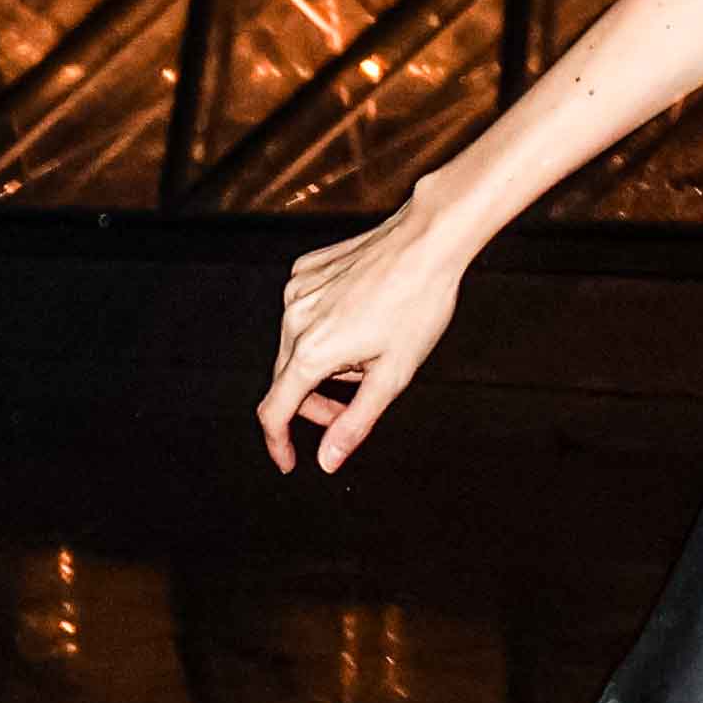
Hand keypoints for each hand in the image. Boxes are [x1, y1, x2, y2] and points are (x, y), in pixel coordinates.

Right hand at [259, 203, 470, 473]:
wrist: (428, 241)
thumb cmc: (419, 305)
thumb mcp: (393, 375)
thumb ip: (355, 423)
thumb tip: (327, 460)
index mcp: (311, 352)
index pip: (274, 411)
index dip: (278, 443)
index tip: (289, 461)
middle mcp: (293, 319)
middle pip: (286, 380)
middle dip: (314, 403)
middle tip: (349, 410)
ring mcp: (296, 290)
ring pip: (295, 346)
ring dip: (322, 363)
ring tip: (368, 352)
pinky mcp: (304, 270)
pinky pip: (302, 313)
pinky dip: (323, 329)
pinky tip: (359, 321)